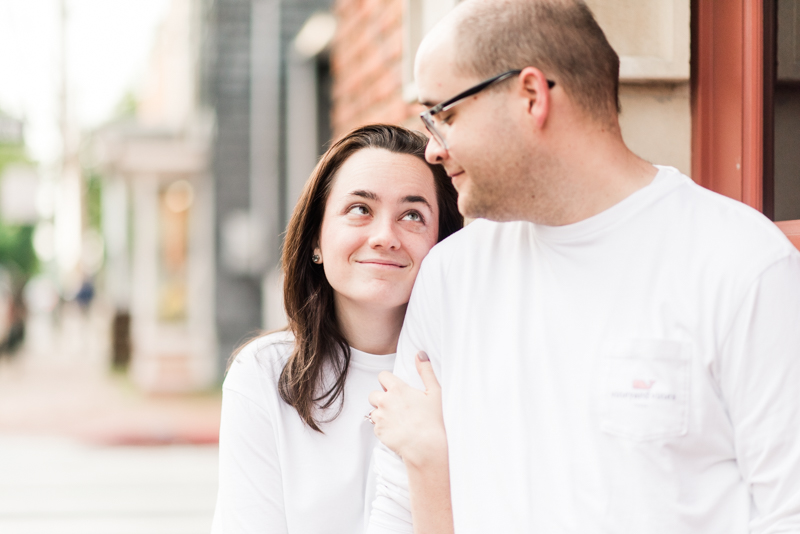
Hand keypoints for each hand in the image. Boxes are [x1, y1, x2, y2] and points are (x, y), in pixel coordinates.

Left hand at [368, 352, 447, 468]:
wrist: (427, 447)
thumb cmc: (434, 420)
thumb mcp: (435, 392)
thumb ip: (426, 371)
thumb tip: (420, 353)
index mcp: (397, 389)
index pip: (382, 376)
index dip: (388, 382)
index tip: (396, 389)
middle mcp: (385, 402)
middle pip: (373, 394)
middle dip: (381, 398)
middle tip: (396, 405)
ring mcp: (380, 418)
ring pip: (373, 411)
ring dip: (381, 413)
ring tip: (397, 420)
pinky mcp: (378, 433)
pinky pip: (376, 427)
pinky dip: (383, 428)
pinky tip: (396, 430)